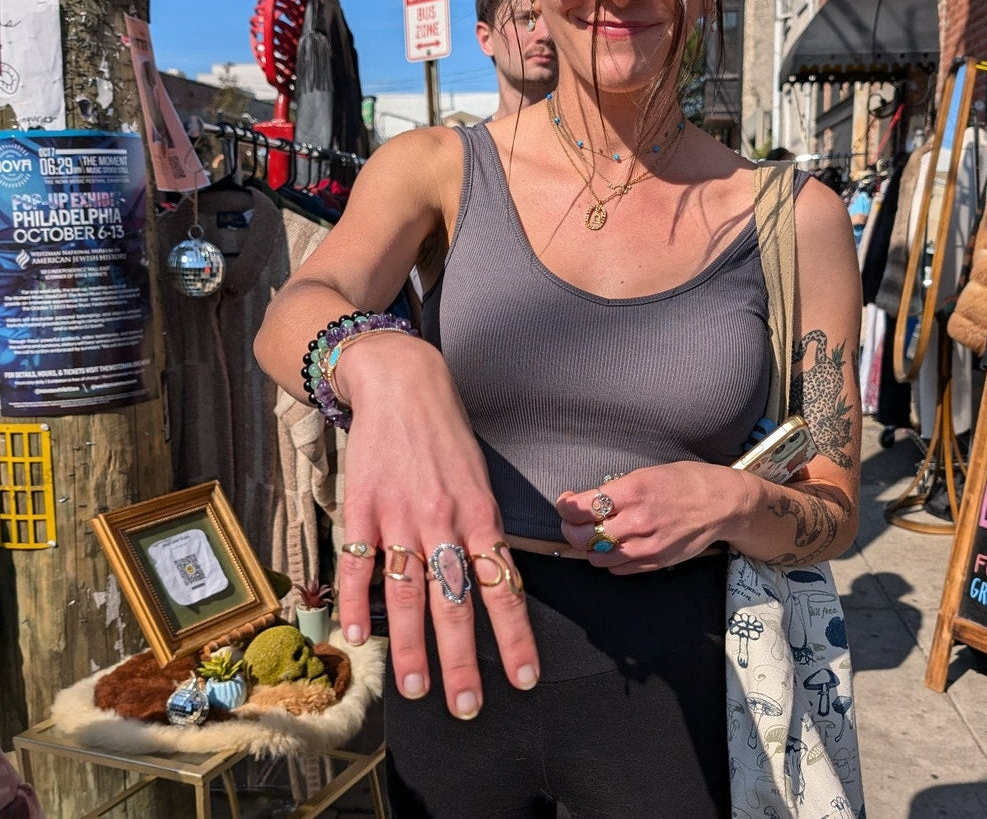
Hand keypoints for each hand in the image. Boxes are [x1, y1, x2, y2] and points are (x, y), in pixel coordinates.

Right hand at [335, 334, 538, 717]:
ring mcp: (399, 516)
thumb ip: (483, 531)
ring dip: (412, 647)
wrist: (403, 385)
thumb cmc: (447, 435)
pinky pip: (360, 565)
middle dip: (462, 661)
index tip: (523, 678)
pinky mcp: (362, 508)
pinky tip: (358, 638)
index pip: (501, 588)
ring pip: (408, 594)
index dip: (514, 636)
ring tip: (417, 690)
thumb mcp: (480, 479)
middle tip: (467, 706)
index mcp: (479, 515)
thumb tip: (493, 583)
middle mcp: (443, 522)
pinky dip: (358, 603)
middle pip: (454, 602)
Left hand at [555, 461, 736, 574]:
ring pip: (597, 557)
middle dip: (570, 528)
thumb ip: (617, 490)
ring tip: (595, 534)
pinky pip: (618, 569)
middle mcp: (637, 521)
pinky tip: (616, 545)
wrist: (723, 504)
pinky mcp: (656, 562)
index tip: (566, 502)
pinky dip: (609, 559)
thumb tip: (588, 502)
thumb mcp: (647, 473)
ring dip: (589, 547)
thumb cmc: (686, 482)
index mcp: (632, 491)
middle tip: (573, 520)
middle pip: (582, 536)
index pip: (581, 507)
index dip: (565, 506)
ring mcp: (647, 546)